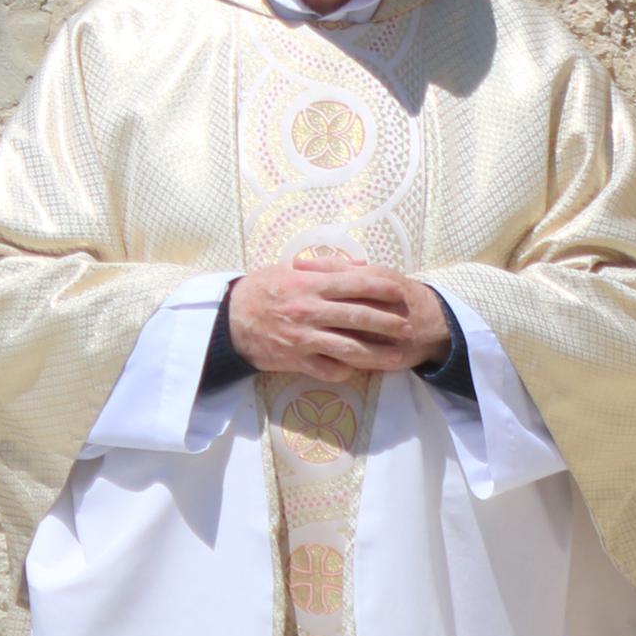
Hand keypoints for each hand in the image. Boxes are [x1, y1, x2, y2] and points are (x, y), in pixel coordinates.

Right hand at [230, 257, 446, 379]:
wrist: (228, 319)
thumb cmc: (260, 289)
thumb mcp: (287, 270)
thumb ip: (322, 268)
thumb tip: (358, 266)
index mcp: (308, 285)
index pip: (354, 284)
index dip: (381, 288)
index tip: (400, 293)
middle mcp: (309, 311)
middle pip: (358, 317)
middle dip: (388, 322)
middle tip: (407, 327)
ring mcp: (304, 338)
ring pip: (350, 348)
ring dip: (378, 354)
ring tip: (397, 357)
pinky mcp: (297, 360)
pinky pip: (330, 369)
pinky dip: (347, 370)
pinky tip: (356, 369)